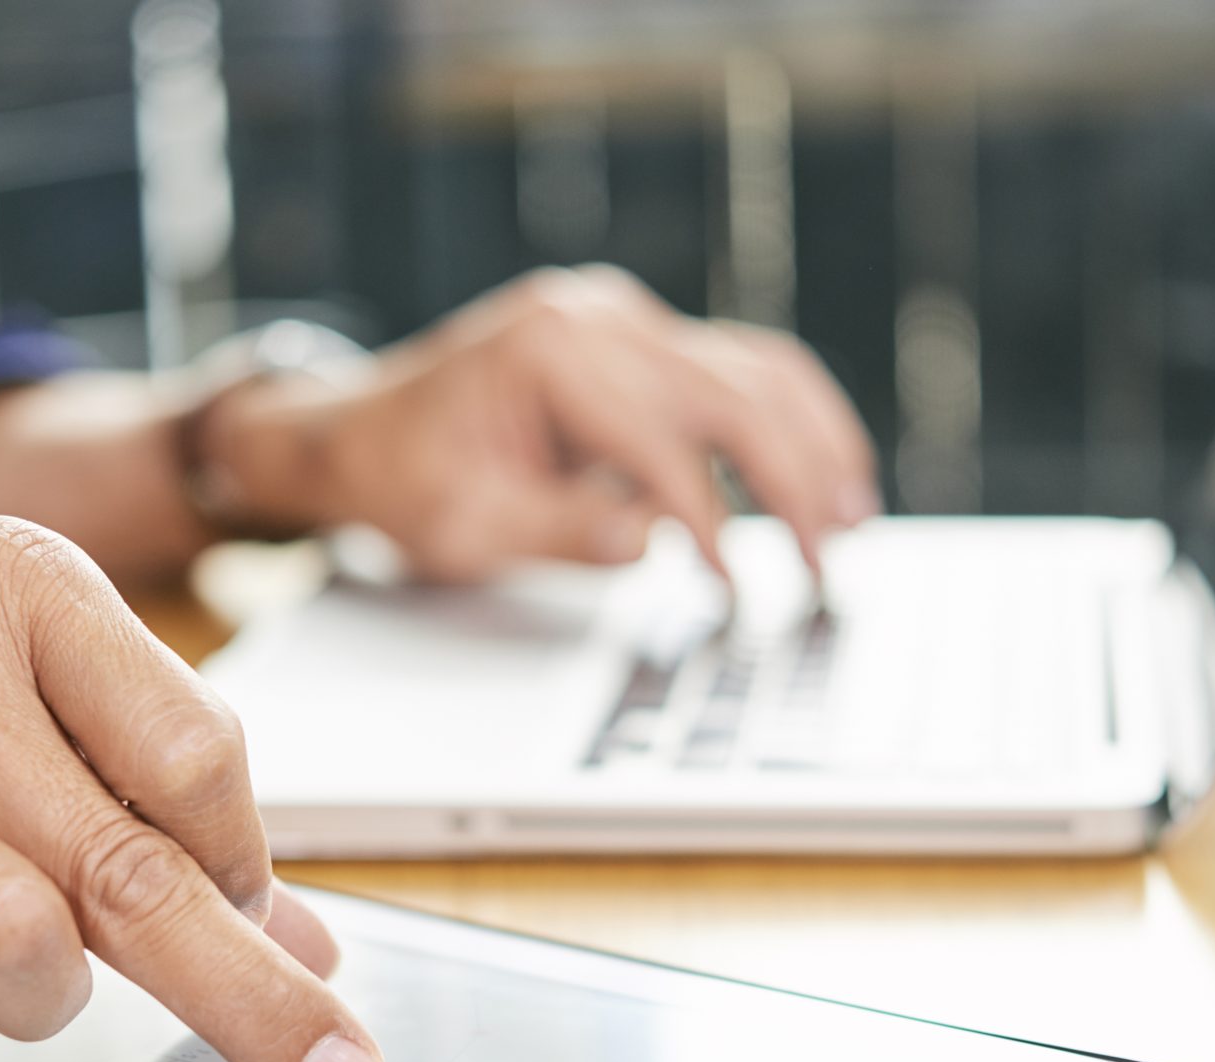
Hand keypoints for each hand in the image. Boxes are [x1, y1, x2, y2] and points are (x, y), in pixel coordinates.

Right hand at [0, 519, 384, 1061]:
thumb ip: (154, 800)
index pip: (198, 755)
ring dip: (34, 999)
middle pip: (132, 870)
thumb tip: (305, 941)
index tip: (241, 919)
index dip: (238, 869)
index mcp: (17, 586)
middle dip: (250, 1000)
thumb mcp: (16, 691)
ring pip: (19, 953)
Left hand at [213, 266, 880, 581]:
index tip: (737, 592)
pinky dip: (788, 422)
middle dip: (791, 480)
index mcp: (549, 350)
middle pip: (730, 391)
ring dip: (813, 443)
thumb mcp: (463, 527)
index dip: (708, 522)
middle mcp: (596, 316)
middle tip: (828, 564)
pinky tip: (827, 474)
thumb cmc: (405, 482)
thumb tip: (650, 537)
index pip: (658, 440)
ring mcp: (623, 318)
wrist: (362, 432)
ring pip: (754, 369)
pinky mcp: (641, 339)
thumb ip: (557, 530)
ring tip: (853, 518)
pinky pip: (736, 372)